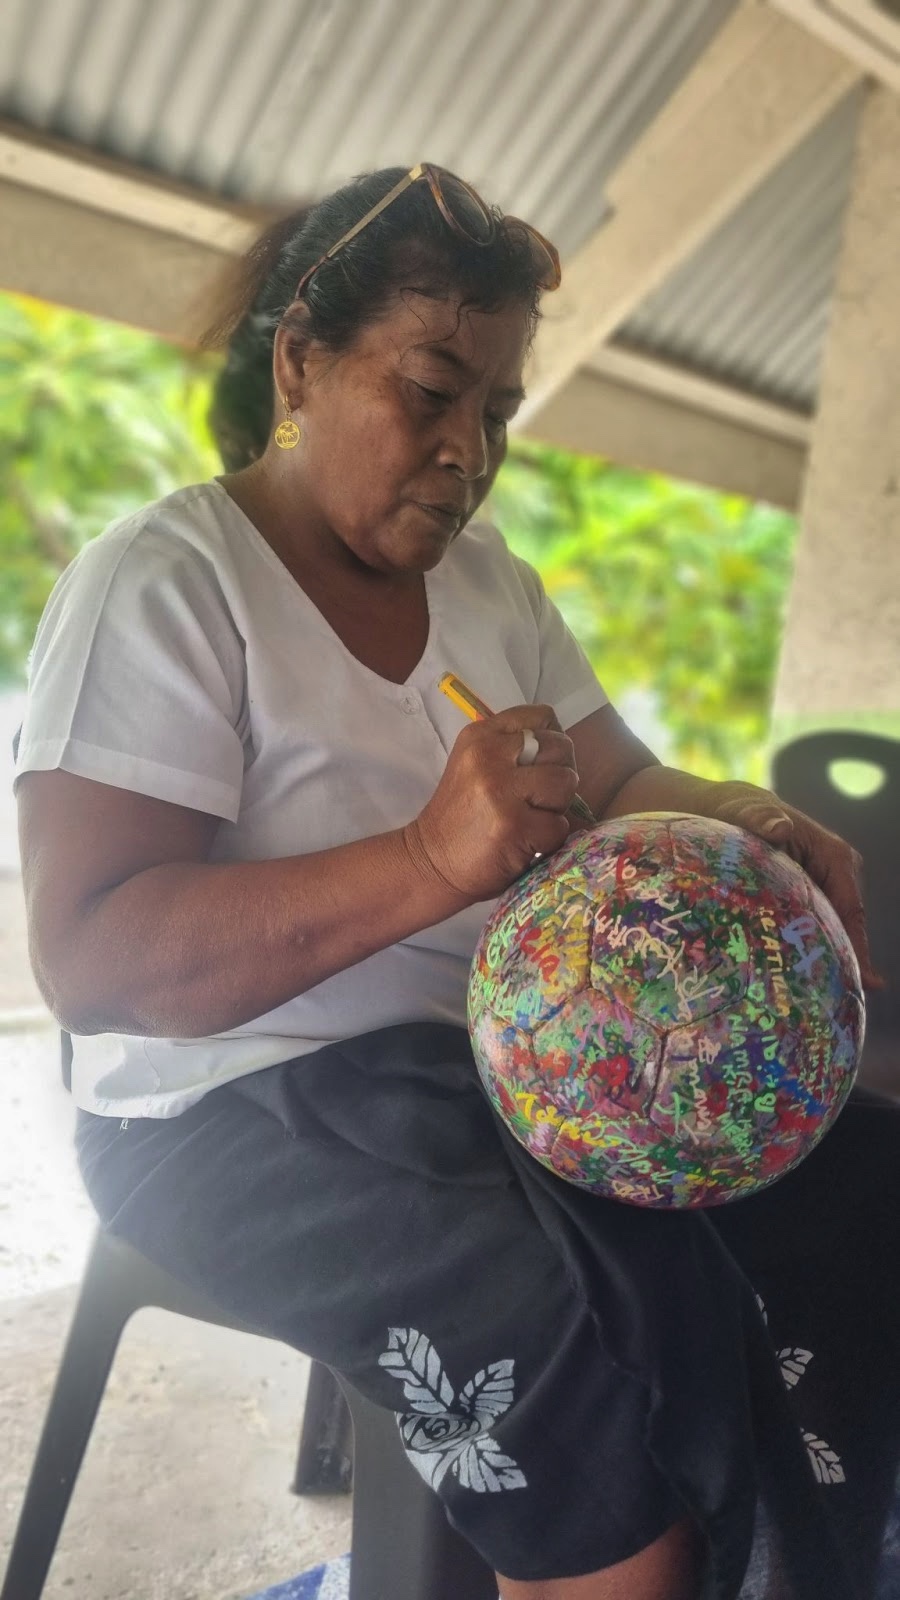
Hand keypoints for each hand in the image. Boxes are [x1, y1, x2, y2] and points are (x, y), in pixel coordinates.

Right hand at [405, 704, 578, 900]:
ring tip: (529, 819)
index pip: (542, 717)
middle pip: (560, 748)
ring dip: (556, 808)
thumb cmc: (461, 816)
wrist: (431, 862)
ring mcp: (501, 790)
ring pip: (565, 783)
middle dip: (558, 776)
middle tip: (535, 799)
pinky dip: (548, 838)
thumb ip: (512, 749)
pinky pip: (559, 825)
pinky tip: (524, 842)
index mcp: (481, 736)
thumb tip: (562, 749)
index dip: (553, 742)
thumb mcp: (476, 765)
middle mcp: (489, 756)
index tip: (540, 765)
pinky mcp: (514, 825)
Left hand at [710, 783, 883, 990]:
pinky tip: (804, 982)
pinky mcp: (808, 899)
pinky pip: (813, 928)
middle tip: (841, 1003)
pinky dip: (809, 951)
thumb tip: (778, 827)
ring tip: (825, 1001)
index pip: (851, 909)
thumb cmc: (739, 811)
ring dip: (827, 960)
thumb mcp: (744, 812)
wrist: (727, 812)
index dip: (856, 946)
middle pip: (845, 926)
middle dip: (844, 962)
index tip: (864, 981)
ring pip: (830, 930)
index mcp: (835, 856)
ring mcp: (823, 888)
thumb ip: (759, 819)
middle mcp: (837, 874)